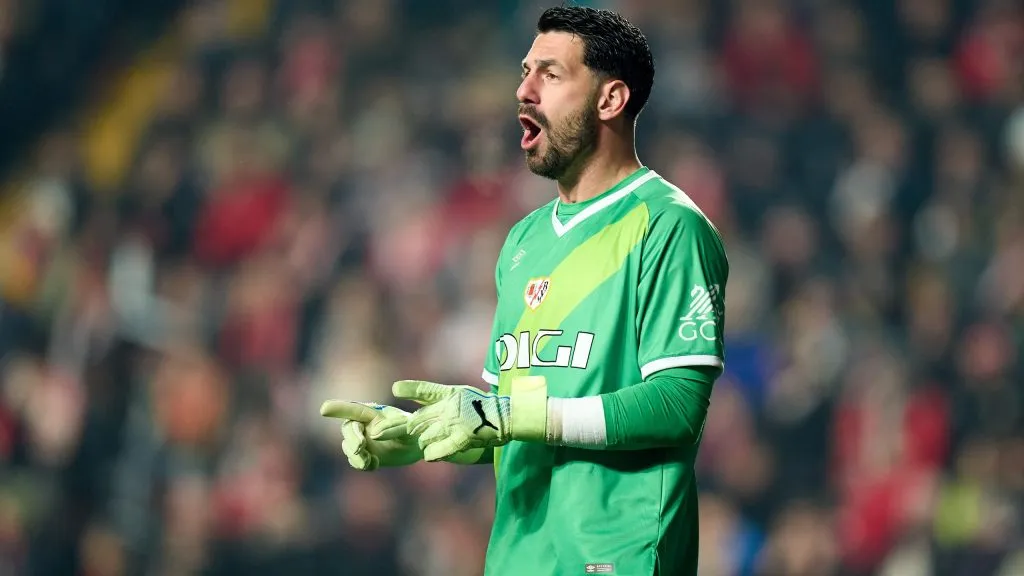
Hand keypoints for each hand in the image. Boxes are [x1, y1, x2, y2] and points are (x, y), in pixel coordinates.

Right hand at [319, 400, 421, 469]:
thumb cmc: (414, 432)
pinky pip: (355, 461)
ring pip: (348, 447)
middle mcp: (364, 424)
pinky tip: (375, 464)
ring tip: (371, 461)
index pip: (354, 410)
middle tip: (360, 447)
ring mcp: (362, 439)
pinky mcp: (363, 454)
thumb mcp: (408, 428)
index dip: (338, 409)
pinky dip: (362, 465)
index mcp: (374, 412)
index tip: (324, 409)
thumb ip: (393, 427)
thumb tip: (373, 433)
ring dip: (356, 456)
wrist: (416, 447)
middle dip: (352, 439)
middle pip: (348, 429)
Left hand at [393, 377, 547, 461]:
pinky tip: (428, 456)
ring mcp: (457, 423)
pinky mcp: (467, 436)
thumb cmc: (479, 404)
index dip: (400, 410)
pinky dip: (437, 451)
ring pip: (429, 435)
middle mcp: (448, 411)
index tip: (380, 417)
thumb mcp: (452, 393)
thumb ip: (426, 392)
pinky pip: (448, 446)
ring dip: (418, 441)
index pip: (419, 403)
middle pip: (416, 422)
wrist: (508, 416)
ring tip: (418, 445)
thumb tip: (395, 387)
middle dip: (394, 428)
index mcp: (445, 400)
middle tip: (376, 434)